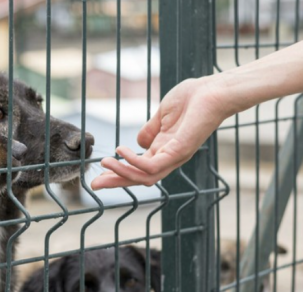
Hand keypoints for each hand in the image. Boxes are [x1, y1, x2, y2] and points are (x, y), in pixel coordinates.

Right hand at [91, 76, 231, 189]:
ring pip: (144, 177)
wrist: (214, 90)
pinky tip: (122, 150)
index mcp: (164, 150)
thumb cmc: (192, 98)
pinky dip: (134, 161)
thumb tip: (137, 142)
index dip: (118, 172)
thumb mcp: (162, 115)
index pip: (138, 168)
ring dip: (121, 173)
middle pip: (138, 178)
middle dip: (115, 182)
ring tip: (104, 163)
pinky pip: (152, 166)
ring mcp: (175, 156)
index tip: (99, 174)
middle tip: (94, 184)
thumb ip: (150, 130)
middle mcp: (169, 158)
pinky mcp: (179, 151)